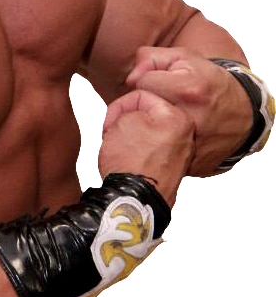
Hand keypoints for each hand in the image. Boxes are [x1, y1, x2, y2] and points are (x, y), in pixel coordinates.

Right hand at [99, 88, 194, 207]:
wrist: (133, 200)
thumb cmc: (128, 162)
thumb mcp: (122, 121)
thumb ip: (130, 108)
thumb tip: (134, 114)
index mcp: (177, 117)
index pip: (142, 96)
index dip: (119, 106)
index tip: (109, 120)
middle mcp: (187, 135)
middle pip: (150, 114)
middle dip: (128, 120)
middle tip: (114, 132)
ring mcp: (183, 154)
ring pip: (152, 132)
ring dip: (134, 135)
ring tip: (121, 146)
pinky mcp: (175, 169)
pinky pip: (156, 150)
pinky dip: (142, 150)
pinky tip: (130, 158)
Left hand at [125, 47, 253, 176]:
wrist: (244, 113)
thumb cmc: (208, 81)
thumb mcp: (184, 58)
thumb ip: (151, 59)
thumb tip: (131, 79)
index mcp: (189, 90)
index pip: (143, 84)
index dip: (147, 80)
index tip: (159, 84)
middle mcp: (191, 119)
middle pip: (143, 112)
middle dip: (146, 105)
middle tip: (160, 102)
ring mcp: (193, 145)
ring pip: (149, 136)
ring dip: (150, 127)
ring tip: (164, 119)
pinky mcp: (193, 164)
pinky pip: (162, 155)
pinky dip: (161, 145)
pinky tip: (171, 136)